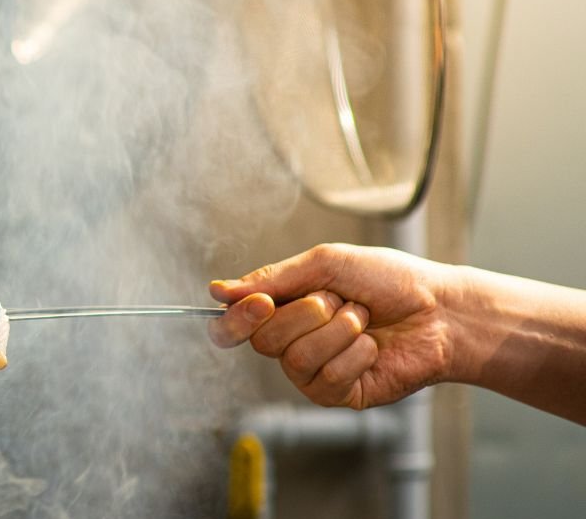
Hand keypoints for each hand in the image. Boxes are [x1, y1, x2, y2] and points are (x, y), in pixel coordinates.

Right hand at [208, 243, 458, 408]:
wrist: (441, 310)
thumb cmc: (389, 280)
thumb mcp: (326, 265)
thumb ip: (272, 279)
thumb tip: (219, 291)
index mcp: (282, 310)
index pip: (233, 326)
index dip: (238, 319)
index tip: (262, 303)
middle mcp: (291, 343)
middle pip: (264, 340)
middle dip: (307, 313)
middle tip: (341, 300)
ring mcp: (313, 372)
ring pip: (296, 359)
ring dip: (338, 331)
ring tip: (363, 320)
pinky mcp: (339, 395)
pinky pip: (327, 378)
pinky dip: (355, 355)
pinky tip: (373, 348)